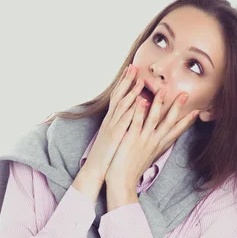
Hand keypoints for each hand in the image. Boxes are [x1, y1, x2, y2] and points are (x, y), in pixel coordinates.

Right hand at [80, 63, 145, 182]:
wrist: (95, 170)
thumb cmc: (106, 156)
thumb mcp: (113, 137)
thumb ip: (120, 126)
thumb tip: (128, 118)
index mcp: (111, 121)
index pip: (117, 98)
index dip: (123, 83)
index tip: (130, 71)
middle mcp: (110, 121)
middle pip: (118, 96)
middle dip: (126, 81)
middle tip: (133, 66)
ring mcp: (112, 128)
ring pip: (122, 106)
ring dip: (131, 92)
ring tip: (140, 80)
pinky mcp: (115, 137)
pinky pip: (125, 121)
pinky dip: (133, 110)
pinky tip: (140, 102)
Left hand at [104, 87, 198, 191]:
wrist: (122, 183)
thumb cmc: (132, 170)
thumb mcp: (147, 157)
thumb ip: (153, 146)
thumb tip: (159, 139)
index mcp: (159, 146)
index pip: (176, 131)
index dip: (187, 121)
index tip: (197, 112)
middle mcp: (154, 142)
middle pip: (169, 122)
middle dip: (177, 107)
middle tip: (185, 94)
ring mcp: (143, 140)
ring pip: (154, 118)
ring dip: (159, 103)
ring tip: (163, 90)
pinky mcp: (131, 139)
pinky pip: (136, 122)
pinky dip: (139, 111)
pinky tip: (141, 100)